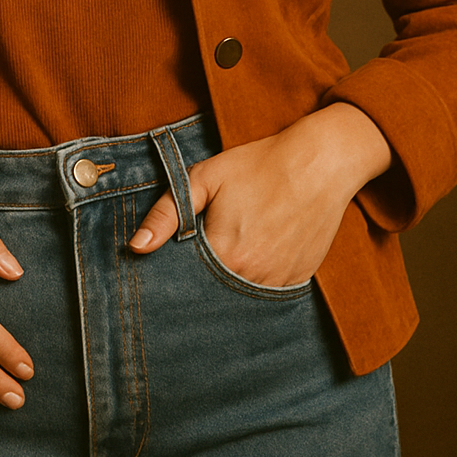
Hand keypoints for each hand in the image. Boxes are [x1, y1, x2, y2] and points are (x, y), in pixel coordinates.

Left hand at [129, 106, 391, 286]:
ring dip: (230, 281)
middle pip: (213, 292)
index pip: (186, 281)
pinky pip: (268, 292)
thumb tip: (136, 247)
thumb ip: (167, 213)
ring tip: (235, 247)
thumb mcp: (206, 177)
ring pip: (241, 294)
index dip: (177, 270)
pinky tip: (258, 252)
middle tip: (210, 245)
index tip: (176, 257)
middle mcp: (252, 278)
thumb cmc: (259, 164)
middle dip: (202, 279)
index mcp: (224, 254)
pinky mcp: (299, 280)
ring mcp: (278, 283)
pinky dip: (257, 279)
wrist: (321, 162)